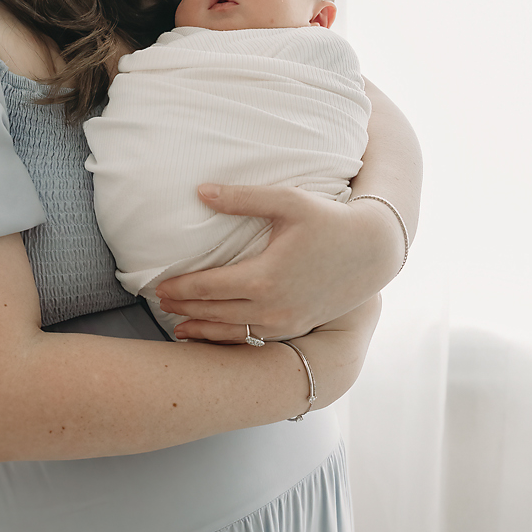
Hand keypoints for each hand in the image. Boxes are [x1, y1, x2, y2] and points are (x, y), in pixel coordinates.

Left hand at [156, 183, 406, 341]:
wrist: (374, 250)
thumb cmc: (330, 220)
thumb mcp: (287, 201)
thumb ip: (241, 198)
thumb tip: (200, 191)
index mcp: (264, 277)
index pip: (207, 286)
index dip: (179, 287)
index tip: (157, 286)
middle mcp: (272, 307)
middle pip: (215, 312)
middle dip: (184, 308)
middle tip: (158, 302)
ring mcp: (286, 322)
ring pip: (233, 332)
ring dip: (203, 330)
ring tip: (179, 326)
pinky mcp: (297, 327)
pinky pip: (255, 340)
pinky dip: (230, 339)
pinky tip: (217, 335)